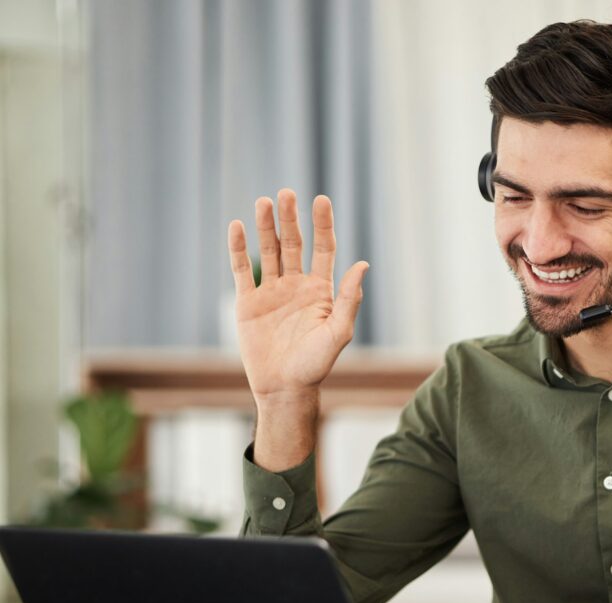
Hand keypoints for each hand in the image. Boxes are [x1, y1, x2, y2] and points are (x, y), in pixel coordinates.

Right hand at [227, 189, 367, 402]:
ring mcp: (272, 292)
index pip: (323, 249)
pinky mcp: (248, 302)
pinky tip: (236, 227)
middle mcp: (296, 286)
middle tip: (287, 193)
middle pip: (293, 244)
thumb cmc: (315, 365)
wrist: (284, 388)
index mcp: (321, 291)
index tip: (321, 200)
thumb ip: (348, 300)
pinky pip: (242, 270)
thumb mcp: (337, 333)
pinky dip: (239, 249)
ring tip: (263, 202)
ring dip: (265, 227)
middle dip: (291, 219)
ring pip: (268, 251)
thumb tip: (362, 265)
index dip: (322, 225)